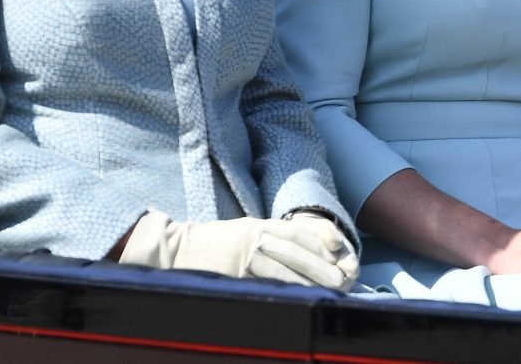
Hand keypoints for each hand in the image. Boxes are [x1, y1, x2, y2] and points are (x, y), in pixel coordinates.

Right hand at [119, 208, 357, 289]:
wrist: (176, 247)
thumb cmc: (209, 245)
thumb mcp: (240, 235)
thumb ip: (263, 242)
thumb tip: (293, 258)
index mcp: (258, 225)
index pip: (296, 228)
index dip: (320, 237)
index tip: (340, 246)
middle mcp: (256, 234)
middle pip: (298, 246)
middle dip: (323, 261)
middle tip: (344, 275)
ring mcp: (246, 251)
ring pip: (288, 263)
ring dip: (313, 276)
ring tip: (333, 288)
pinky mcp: (237, 269)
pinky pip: (267, 278)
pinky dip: (288, 286)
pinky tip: (303, 295)